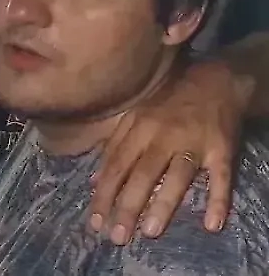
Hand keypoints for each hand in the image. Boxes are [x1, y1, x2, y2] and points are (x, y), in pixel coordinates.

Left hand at [88, 59, 253, 244]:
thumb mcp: (136, 117)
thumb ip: (115, 147)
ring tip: (149, 232)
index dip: (104, 193)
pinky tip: (212, 224)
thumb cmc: (168, 103)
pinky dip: (219, 199)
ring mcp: (193, 142)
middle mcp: (162, 135)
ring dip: (163, 204)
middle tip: (116, 237)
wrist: (215, 80)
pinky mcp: (222, 148)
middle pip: (142, 173)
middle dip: (127, 205)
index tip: (94, 221)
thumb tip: (94, 180)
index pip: (116, 165)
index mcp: (138, 127)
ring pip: (177, 176)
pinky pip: (221, 176)